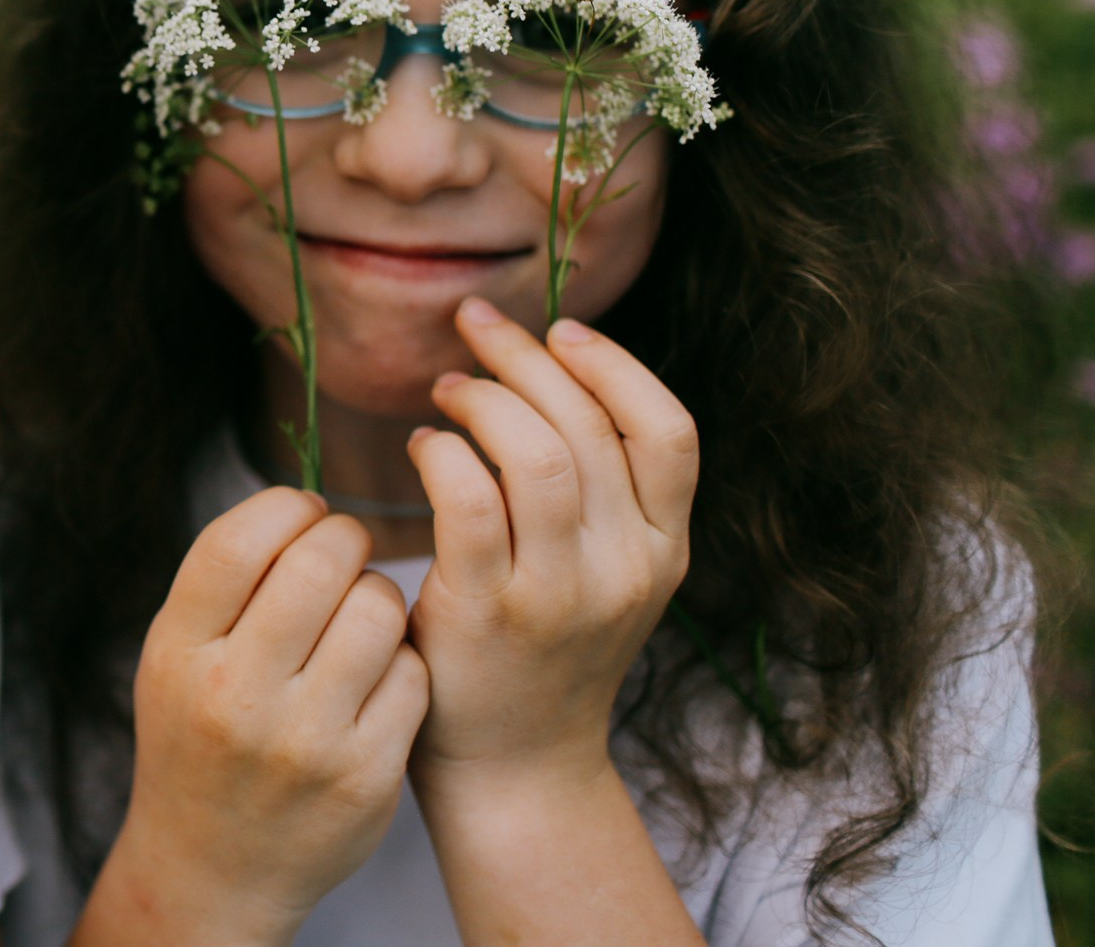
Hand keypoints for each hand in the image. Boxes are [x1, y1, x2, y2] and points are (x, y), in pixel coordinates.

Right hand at [79, 489, 428, 946]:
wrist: (212, 866)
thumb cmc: (197, 736)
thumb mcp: (173, 656)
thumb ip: (223, 582)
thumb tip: (307, 500)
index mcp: (180, 652)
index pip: (240, 540)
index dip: (286, 505)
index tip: (303, 512)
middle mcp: (237, 695)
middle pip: (320, 561)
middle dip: (345, 537)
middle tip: (345, 552)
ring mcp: (306, 741)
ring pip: (379, 608)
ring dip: (379, 594)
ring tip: (361, 614)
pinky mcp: (366, 777)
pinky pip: (413, 672)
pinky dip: (403, 659)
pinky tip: (377, 673)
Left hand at [405, 299, 698, 789]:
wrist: (515, 765)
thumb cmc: (545, 648)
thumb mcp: (608, 572)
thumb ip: (604, 492)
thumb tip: (552, 369)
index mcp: (664, 551)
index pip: (669, 431)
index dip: (614, 365)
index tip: (559, 329)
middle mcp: (625, 570)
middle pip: (590, 427)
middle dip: (526, 358)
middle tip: (474, 329)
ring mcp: (560, 595)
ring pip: (538, 456)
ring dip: (482, 399)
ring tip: (446, 388)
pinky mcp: (487, 612)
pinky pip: (468, 502)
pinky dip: (442, 454)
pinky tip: (424, 447)